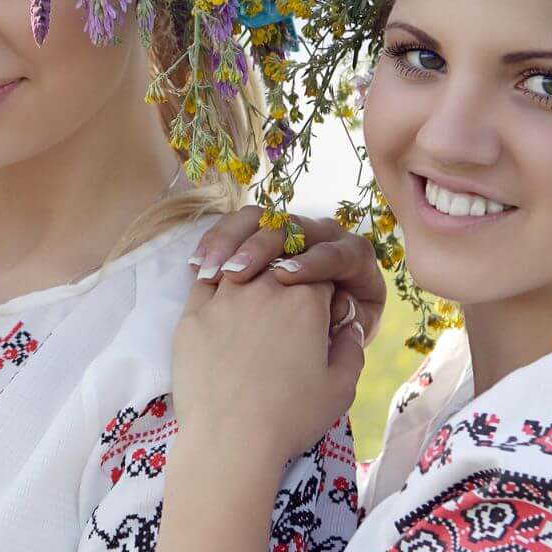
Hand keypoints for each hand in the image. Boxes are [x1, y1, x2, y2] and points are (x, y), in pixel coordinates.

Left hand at [172, 271, 362, 473]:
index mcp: (306, 301)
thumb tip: (350, 325)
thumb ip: (352, 348)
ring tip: (252, 306)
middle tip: (286, 311)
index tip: (322, 315)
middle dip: (288, 281)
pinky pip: (203, 284)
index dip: (325, 293)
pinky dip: (213, 285)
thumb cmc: (290, 417)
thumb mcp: (341, 388)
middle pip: (279, 266)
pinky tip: (218, 302)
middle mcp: (264, 289)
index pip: (321, 274)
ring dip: (250, 278)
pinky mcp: (192, 317)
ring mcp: (224, 299)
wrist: (230, 440)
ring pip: (240, 267)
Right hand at [190, 206, 384, 345]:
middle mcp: (322, 233)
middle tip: (237, 272)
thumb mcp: (353, 333)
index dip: (310, 263)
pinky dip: (216, 242)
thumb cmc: (340, 331)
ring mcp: (289, 227)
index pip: (334, 253)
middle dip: (261, 248)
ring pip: (259, 219)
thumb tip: (340, 308)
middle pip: (291, 228)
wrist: (326, 321)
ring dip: (230, 241)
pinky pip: (235, 225)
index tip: (285, 278)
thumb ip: (351, 325)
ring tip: (209, 271)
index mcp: (352, 256)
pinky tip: (198, 265)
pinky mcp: (261, 231)